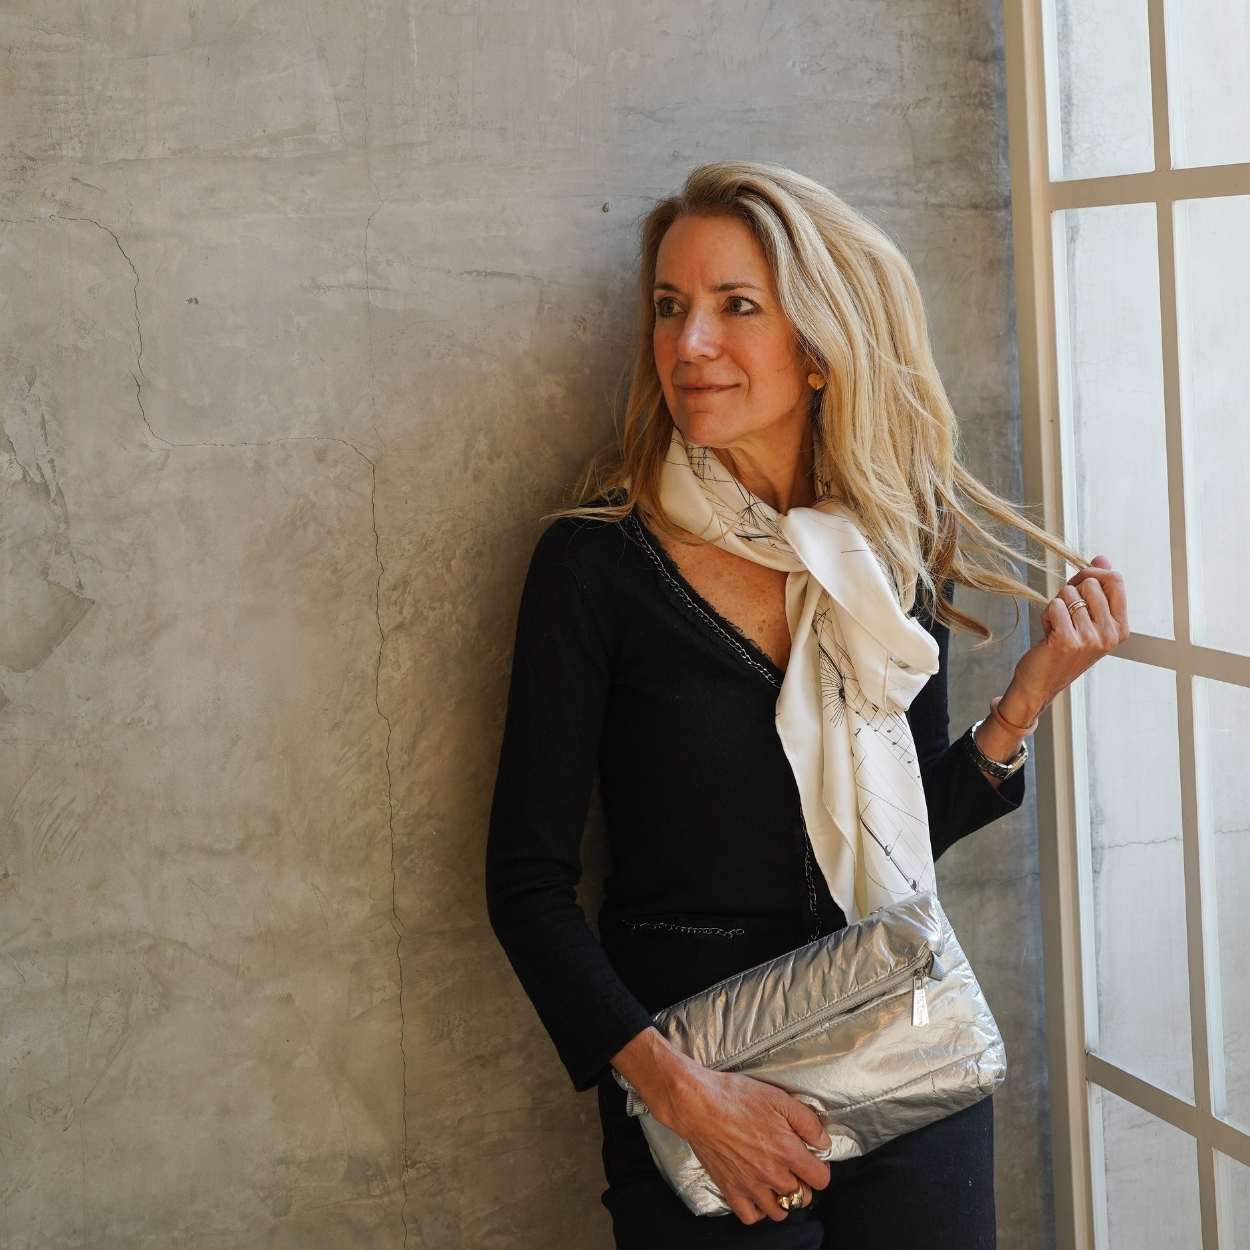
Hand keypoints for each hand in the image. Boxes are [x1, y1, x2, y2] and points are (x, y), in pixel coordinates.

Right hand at [659, 1065, 831, 1224]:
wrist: (698, 1104)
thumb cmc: (735, 1096)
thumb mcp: (778, 1097)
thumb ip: (807, 1121)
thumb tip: (822, 1142)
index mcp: (787, 1151)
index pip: (821, 1179)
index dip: (821, 1168)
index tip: (813, 1158)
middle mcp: (771, 1174)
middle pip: (802, 1197)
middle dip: (803, 1182)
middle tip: (793, 1167)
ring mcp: (750, 1185)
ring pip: (779, 1211)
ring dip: (783, 1199)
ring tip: (777, 1181)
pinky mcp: (730, 1190)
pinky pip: (751, 1216)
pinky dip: (758, 1210)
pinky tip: (757, 1193)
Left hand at [1005, 555, 1129, 716]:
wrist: (1041, 683)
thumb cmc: (1063, 647)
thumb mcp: (1087, 618)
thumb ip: (1097, 588)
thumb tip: (1102, 556)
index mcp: (1121, 627)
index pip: (1116, 580)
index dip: (1093, 572)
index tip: (1079, 583)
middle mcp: (1110, 634)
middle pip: (1091, 582)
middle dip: (1071, 590)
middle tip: (1064, 613)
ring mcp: (1090, 638)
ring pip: (1069, 592)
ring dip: (1056, 606)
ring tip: (1057, 627)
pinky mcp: (1067, 640)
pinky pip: (1054, 605)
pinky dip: (1046, 614)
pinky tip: (1048, 632)